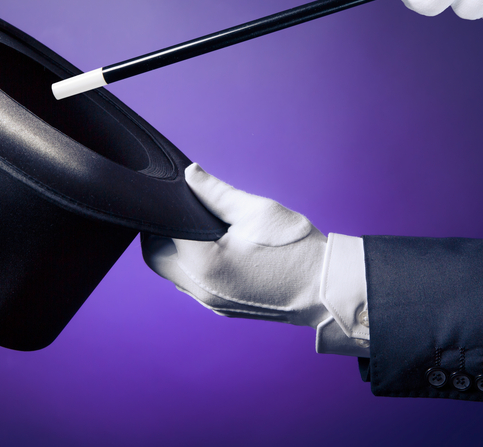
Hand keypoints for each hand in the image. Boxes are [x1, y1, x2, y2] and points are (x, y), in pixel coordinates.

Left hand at [142, 164, 329, 327]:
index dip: (165, 211)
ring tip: (204, 229)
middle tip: (187, 210)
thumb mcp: (256, 210)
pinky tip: (216, 249)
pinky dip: (194, 266)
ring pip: (173, 274)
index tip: (176, 196)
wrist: (325, 288)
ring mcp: (210, 303)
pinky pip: (193, 285)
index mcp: (204, 263)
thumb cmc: (295, 248)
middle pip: (157, 258)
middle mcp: (201, 289)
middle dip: (164, 233)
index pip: (160, 232)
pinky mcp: (222, 308)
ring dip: (178, 251)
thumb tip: (190, 174)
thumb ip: (216, 192)